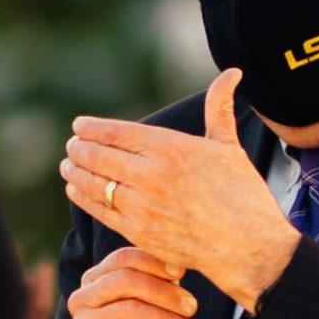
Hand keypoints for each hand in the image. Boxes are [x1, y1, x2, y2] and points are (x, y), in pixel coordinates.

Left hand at [60, 70, 302, 310]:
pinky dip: (83, 198)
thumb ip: (219, 107)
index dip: (92, 128)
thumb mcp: (228, 146)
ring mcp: (142, 205)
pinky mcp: (138, 232)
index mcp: (170, 148)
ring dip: (76, 172)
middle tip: (72, 145)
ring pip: (94, 183)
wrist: (248, 245)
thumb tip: (232, 72)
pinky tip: (78, 190)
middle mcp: (151, 174)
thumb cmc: (242, 193)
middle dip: (79, 149)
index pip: (116, 132)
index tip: (80, 125)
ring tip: (69, 165)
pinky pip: (100, 210)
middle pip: (99, 156)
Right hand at [66, 245, 204, 318]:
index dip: (155, 262)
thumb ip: (163, 290)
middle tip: (193, 307)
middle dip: (165, 292)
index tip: (182, 273)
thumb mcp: (156, 313)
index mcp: (95, 281)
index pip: (123, 258)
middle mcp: (82, 299)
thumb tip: (180, 267)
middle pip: (125, 280)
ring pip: (130, 311)